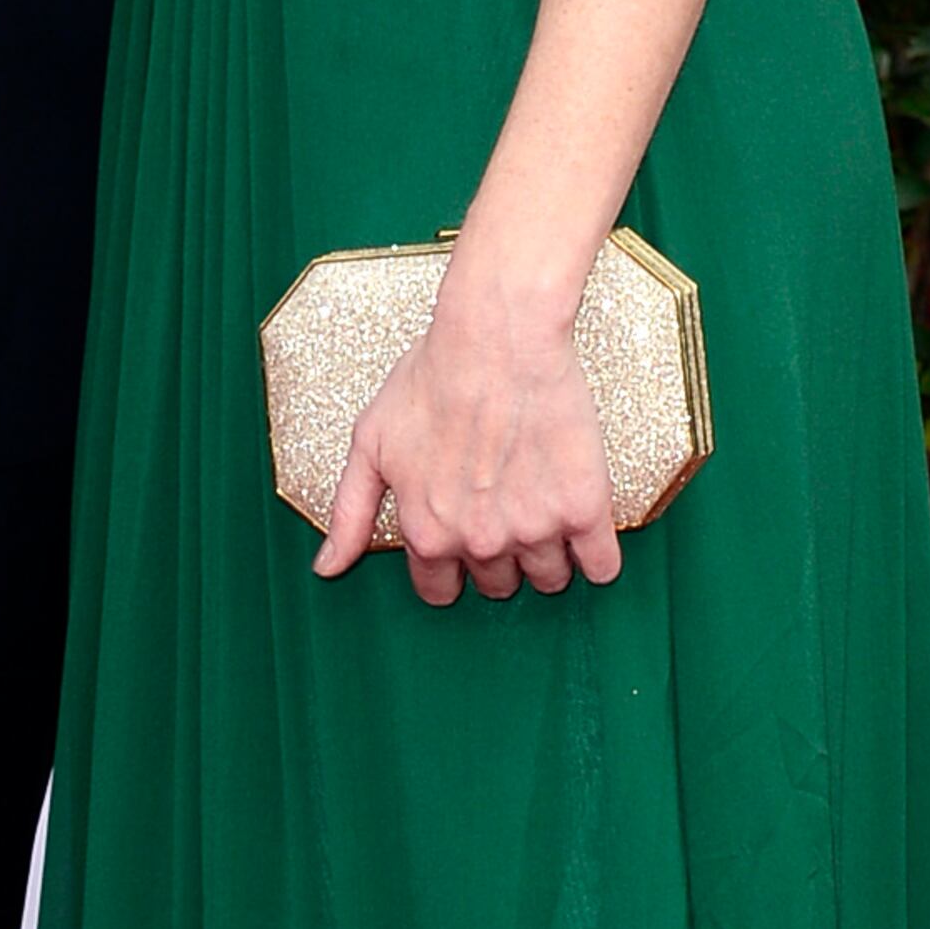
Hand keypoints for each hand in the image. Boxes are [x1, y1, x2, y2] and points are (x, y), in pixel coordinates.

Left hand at [319, 259, 623, 603]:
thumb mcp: (370, 444)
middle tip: (504, 508)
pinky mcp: (584, 510)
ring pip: (549, 580)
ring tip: (542, 506)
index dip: (450, 567)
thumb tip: (327, 570)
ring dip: (547, 555)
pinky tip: (587, 530)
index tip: (463, 537)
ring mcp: (534, 529)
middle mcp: (479, 543)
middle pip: (498, 586)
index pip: (440, 590)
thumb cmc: (431, 379)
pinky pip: (603, 566)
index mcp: (427, 533)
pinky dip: (598, 557)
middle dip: (499, 558)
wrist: (496, 338)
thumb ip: (349, 514)